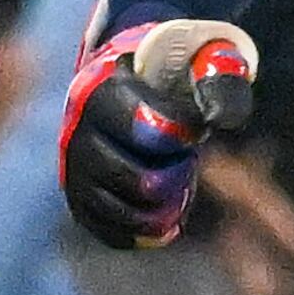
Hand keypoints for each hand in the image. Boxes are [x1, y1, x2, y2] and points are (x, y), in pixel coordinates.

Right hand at [60, 16, 259, 253]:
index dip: (175, 131)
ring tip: (181, 196)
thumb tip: (219, 120)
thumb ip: (218, 80)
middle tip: (188, 165)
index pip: (134, 119)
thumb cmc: (173, 75)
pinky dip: (141, 233)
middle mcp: (77, 128)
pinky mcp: (81, 199)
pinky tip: (169, 222)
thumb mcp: (199, 61)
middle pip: (117, 168)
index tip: (196, 131)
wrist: (135, 89)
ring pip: (109, 204)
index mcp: (103, 87)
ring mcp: (75, 167)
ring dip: (154, 210)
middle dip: (163, 175)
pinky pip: (106, 228)